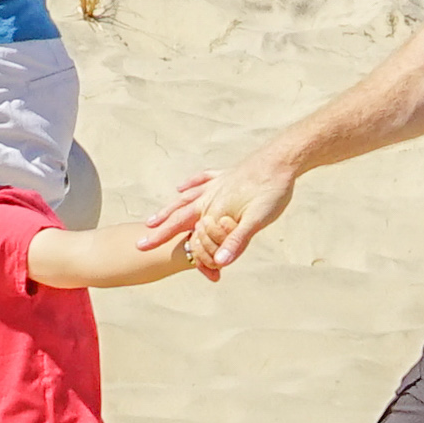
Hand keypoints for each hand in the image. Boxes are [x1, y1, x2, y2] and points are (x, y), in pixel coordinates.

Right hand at [141, 158, 293, 274]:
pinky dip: (190, 185)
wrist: (282, 159)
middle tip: (141, 239)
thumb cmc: (272, 190)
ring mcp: (217, 183)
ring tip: (154, 218)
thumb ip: (236, 242)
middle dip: (160, 229)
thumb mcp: (258, 220)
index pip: (184, 230)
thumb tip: (219, 263)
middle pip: (179, 214)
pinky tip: (182, 187)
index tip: (142, 249)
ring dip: (169, 209)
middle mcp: (210, 196)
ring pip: (186, 198)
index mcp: (214, 209)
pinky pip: (202, 180)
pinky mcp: (226, 174)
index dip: (163, 240)